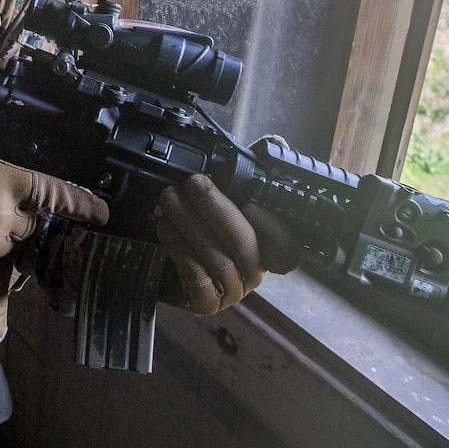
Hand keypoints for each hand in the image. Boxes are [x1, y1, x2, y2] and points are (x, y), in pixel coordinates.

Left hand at [156, 175, 300, 315]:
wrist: (161, 263)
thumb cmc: (197, 227)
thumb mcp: (221, 200)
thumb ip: (246, 175)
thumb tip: (273, 142)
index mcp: (266, 249)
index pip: (287, 247)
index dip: (274, 227)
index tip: (251, 203)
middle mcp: (253, 274)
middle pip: (245, 245)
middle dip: (216, 209)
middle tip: (192, 184)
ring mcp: (231, 292)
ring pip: (217, 258)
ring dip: (189, 224)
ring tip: (169, 200)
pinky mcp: (205, 304)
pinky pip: (196, 277)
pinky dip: (179, 249)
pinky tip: (165, 229)